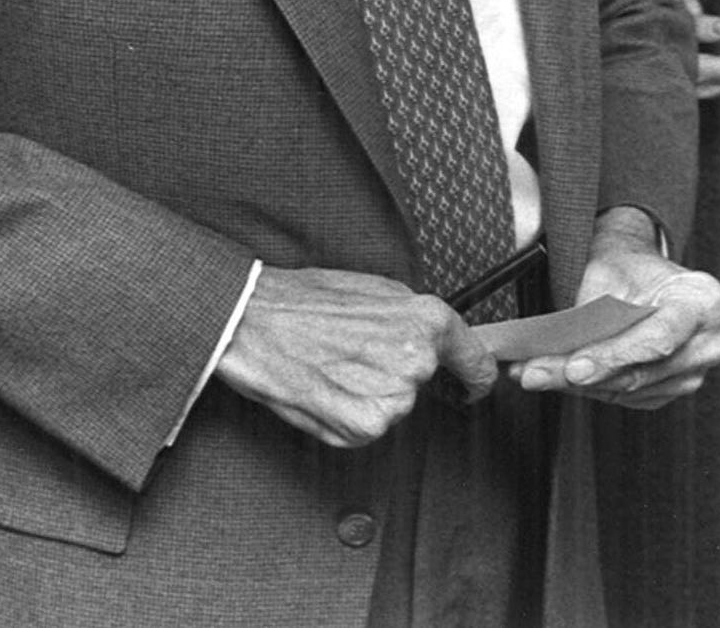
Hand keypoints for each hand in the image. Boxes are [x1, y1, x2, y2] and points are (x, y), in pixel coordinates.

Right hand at [215, 266, 495, 447]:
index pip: (477, 360)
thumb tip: (434, 338)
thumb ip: (410, 317)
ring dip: (364, 397)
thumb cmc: (296, 300)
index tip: (469, 386)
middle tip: (347, 356)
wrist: (243, 317)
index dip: (474, 377)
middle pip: (422, 385)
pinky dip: (345, 419)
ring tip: (327, 368)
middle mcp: (416, 356)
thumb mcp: (368, 288)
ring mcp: (393, 393)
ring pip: (393, 408)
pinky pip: (368, 430)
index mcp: (425, 317)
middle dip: (390, 377)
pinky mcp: (365, 424)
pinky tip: (321, 390)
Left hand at [514, 209, 719, 408]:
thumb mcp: (607, 271)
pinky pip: (628, 398)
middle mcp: (708, 342)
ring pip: (630, 390)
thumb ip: (591, 311)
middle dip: (582, 376)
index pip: (660, 338)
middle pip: (642, 371)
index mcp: (703, 301)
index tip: (575, 369)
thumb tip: (555, 348)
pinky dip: (590, 389)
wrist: (640, 274)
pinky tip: (558, 377)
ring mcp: (695, 370)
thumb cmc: (626, 267)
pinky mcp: (674, 388)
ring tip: (533, 373)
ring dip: (577, 386)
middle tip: (534, 374)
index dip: (615, 356)